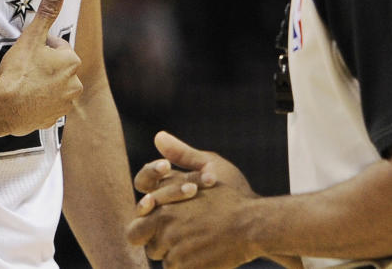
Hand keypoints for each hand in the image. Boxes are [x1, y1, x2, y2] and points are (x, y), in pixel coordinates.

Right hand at [0, 0, 82, 135]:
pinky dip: (37, 103)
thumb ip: (46, 12)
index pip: (58, 47)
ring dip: (42, 84)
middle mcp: (74, 84)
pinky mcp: (52, 121)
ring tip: (23, 83)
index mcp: (72, 62)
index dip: (41, 46)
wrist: (4, 107)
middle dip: (44, 66)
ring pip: (53, 88)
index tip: (27, 51)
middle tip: (24, 67)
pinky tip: (23, 99)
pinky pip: (45, 107)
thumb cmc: (19, 71)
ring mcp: (64, 105)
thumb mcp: (32, 37)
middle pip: (57, 68)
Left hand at [128, 132, 258, 267]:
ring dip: (172, 253)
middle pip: (138, 238)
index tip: (159, 219)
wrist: (253, 225)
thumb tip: (158, 135)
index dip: (145, 220)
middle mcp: (163, 224)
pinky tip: (203, 255)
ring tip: (195, 242)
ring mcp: (173, 247)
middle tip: (168, 238)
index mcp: (164, 200)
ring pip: (160, 256)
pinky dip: (187, 265)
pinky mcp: (185, 266)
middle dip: (150, 239)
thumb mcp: (209, 166)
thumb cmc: (232, 195)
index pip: (138, 215)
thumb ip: (181, 154)